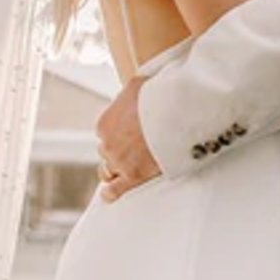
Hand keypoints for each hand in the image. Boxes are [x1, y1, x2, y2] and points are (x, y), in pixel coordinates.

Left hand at [94, 75, 163, 201]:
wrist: (175, 111)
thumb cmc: (159, 94)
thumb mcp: (138, 85)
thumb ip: (130, 94)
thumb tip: (134, 91)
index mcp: (104, 123)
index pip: (105, 133)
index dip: (118, 134)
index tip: (130, 134)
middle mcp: (107, 143)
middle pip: (107, 152)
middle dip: (119, 150)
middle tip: (135, 148)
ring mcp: (119, 161)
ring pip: (109, 170)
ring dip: (116, 168)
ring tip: (128, 167)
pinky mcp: (133, 175)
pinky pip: (115, 189)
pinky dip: (111, 192)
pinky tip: (110, 193)